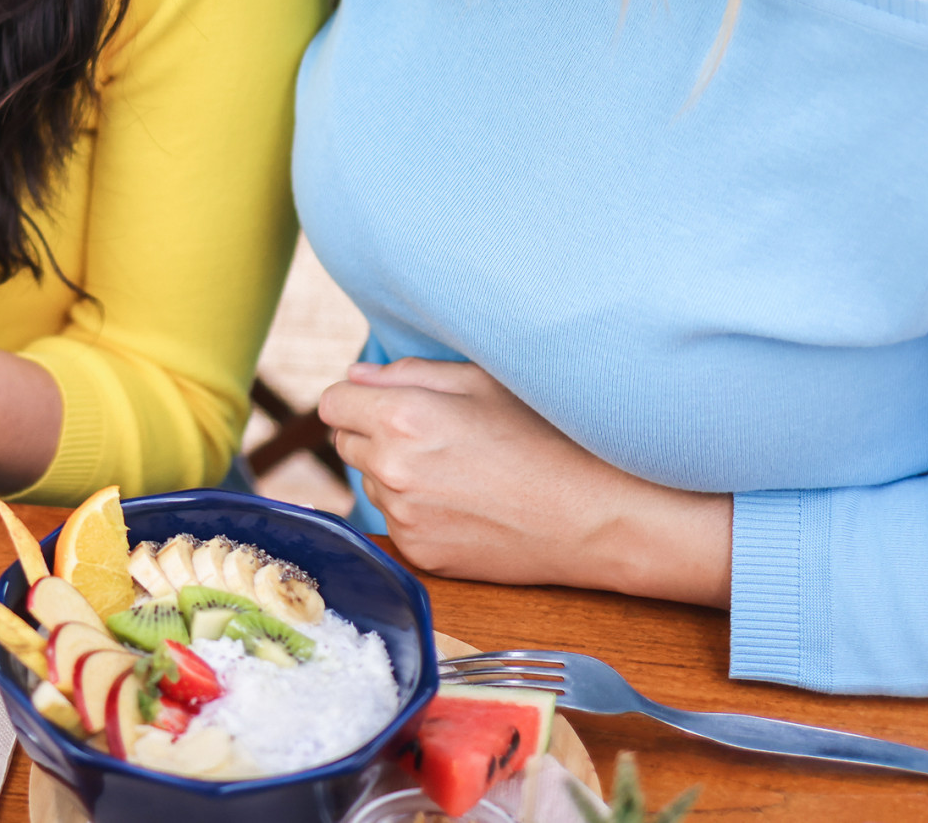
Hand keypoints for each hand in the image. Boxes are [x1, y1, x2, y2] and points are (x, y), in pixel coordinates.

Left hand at [318, 358, 730, 605]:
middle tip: (432, 434)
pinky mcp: (421, 554)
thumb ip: (410, 374)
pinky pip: (398, 522)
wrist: (595, 518)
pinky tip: (467, 504)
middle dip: (374, 432)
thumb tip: (358, 376)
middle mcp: (391, 469)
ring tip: (459, 470)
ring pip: (372, 483)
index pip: (332, 402)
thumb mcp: (484, 382)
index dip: (358, 397)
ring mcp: (404, 517)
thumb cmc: (547, 437)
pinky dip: (418, 511)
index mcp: (401, 418)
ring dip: (395, 473)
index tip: (386, 401)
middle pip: (346, 442)